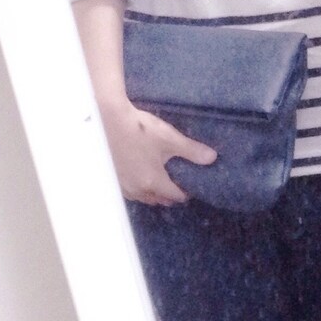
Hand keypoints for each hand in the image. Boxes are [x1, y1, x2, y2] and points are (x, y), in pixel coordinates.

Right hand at [99, 99, 216, 204]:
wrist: (108, 120)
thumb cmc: (140, 128)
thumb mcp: (170, 139)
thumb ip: (192, 151)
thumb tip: (212, 158)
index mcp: (153, 182)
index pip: (174, 196)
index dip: (184, 193)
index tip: (190, 188)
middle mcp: (138, 189)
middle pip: (158, 200)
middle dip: (169, 196)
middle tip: (177, 187)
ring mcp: (123, 185)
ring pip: (142, 198)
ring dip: (153, 195)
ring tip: (160, 186)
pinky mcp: (113, 178)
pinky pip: (130, 192)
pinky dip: (138, 190)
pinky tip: (139, 180)